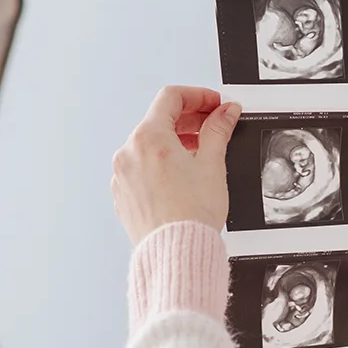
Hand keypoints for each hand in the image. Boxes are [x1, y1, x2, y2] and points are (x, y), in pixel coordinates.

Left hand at [111, 86, 240, 245]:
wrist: (176, 252)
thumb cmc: (191, 214)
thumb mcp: (213, 163)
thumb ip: (218, 130)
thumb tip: (225, 112)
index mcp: (148, 137)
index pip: (171, 97)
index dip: (198, 96)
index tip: (214, 104)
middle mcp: (129, 152)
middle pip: (159, 120)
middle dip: (189, 119)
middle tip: (214, 125)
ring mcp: (122, 174)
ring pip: (149, 144)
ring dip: (175, 141)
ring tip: (201, 153)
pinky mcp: (122, 194)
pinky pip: (142, 167)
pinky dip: (161, 163)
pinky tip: (182, 175)